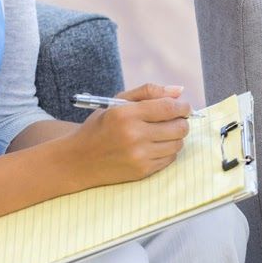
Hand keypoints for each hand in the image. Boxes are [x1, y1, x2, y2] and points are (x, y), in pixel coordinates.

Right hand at [62, 83, 191, 188]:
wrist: (78, 160)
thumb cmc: (101, 126)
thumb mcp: (118, 102)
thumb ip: (149, 92)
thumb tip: (180, 91)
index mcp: (126, 114)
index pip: (169, 107)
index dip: (182, 106)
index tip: (183, 107)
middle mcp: (134, 136)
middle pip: (178, 127)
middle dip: (182, 121)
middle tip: (175, 119)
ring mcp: (139, 156)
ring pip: (178, 144)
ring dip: (176, 137)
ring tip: (163, 132)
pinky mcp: (142, 171)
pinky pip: (170, 159)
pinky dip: (168, 151)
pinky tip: (155, 146)